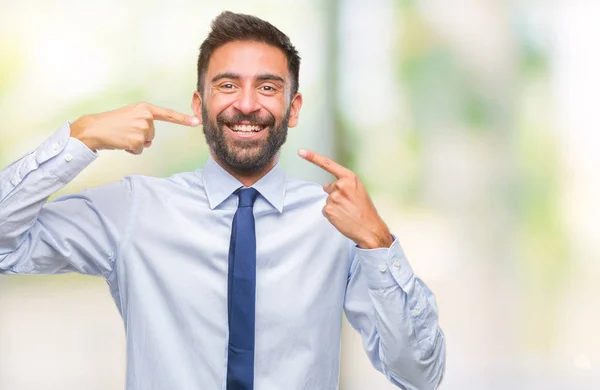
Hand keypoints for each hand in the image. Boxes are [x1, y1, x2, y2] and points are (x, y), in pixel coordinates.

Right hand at [70, 102, 199, 154]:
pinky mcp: (138, 140)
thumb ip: (144, 125)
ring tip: (122, 135)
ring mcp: (143, 128)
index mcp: (145, 108)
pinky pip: (140, 150)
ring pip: (146, 142)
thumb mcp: (130, 117)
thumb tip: (149, 142)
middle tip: (124, 131)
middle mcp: (146, 117)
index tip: (197, 121)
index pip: (168, 114)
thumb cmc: (111, 123)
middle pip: (152, 134)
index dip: (183, 119)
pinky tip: (121, 142)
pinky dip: (131, 150)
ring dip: (135, 143)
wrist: (94, 129)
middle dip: (140, 136)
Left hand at [298, 148, 392, 248]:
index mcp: (350, 177)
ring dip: (335, 206)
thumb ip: (343, 185)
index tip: (301, 151)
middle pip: (330, 188)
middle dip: (337, 196)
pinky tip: (343, 218)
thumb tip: (325, 187)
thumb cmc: (365, 210)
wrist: (370, 228)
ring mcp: (333, 197)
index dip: (312, 157)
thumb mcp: (358, 191)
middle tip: (351, 205)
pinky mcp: (328, 209)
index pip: (328, 164)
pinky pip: (326, 210)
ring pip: (328, 200)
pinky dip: (332, 215)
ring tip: (348, 212)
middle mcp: (340, 185)